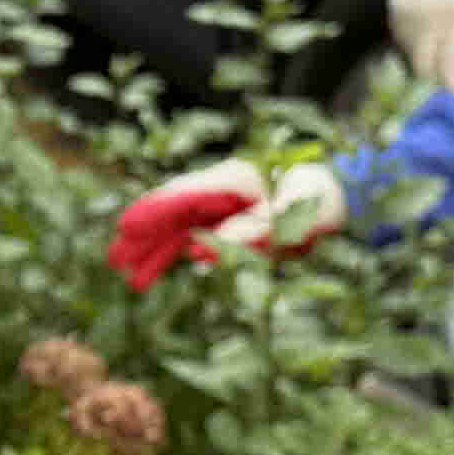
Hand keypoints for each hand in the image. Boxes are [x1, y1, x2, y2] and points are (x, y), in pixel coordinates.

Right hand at [106, 159, 348, 290]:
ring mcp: (223, 206)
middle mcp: (222, 190)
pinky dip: (173, 254)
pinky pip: (193, 238)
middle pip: (174, 213)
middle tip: (115, 258)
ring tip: (128, 275)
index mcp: (235, 180)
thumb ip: (256, 228)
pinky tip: (152, 272)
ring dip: (154, 251)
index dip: (155, 212)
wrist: (338, 193)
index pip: (185, 196)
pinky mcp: (227, 222)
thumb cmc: (320, 197)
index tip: (127, 227)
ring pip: (179, 228)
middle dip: (145, 236)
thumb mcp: (297, 212)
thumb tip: (206, 247)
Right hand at [385, 0, 453, 94]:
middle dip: (448, 78)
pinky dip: (424, 46)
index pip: (452, 66)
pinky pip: (408, 44)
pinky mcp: (396, 8)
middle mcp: (430, 11)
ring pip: (416, 60)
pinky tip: (440, 26)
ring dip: (436, 62)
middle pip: (430, 70)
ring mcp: (409, 10)